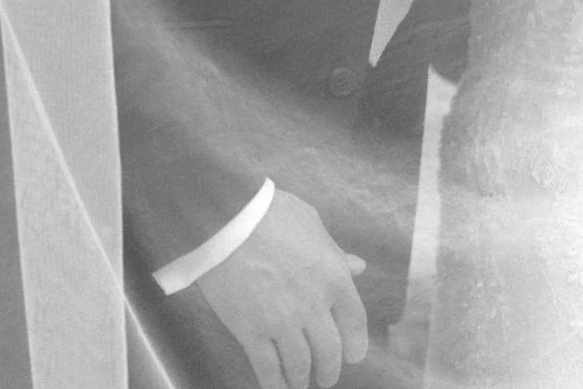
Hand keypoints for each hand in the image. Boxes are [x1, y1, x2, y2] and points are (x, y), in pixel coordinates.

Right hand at [193, 188, 369, 388]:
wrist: (225, 219)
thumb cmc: (269, 211)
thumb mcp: (310, 222)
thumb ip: (334, 251)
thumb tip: (358, 266)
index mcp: (334, 279)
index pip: (355, 324)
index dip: (355, 345)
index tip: (352, 355)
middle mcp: (314, 307)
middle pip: (330, 352)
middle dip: (329, 370)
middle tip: (324, 376)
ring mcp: (282, 323)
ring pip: (300, 365)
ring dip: (302, 378)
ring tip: (299, 383)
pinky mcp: (251, 332)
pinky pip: (267, 369)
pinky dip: (274, 384)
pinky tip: (276, 387)